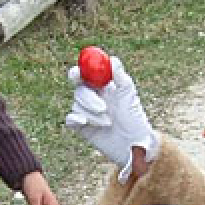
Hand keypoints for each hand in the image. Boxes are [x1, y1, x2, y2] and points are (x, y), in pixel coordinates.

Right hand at [63, 55, 159, 180]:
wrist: (134, 144)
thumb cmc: (135, 119)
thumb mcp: (130, 96)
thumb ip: (121, 77)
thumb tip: (113, 60)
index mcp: (102, 86)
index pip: (85, 74)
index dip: (78, 72)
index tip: (78, 73)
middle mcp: (92, 97)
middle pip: (79, 90)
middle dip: (89, 98)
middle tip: (103, 108)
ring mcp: (86, 112)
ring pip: (77, 105)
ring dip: (92, 114)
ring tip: (109, 123)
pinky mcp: (82, 127)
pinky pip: (70, 119)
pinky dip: (75, 119)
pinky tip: (85, 123)